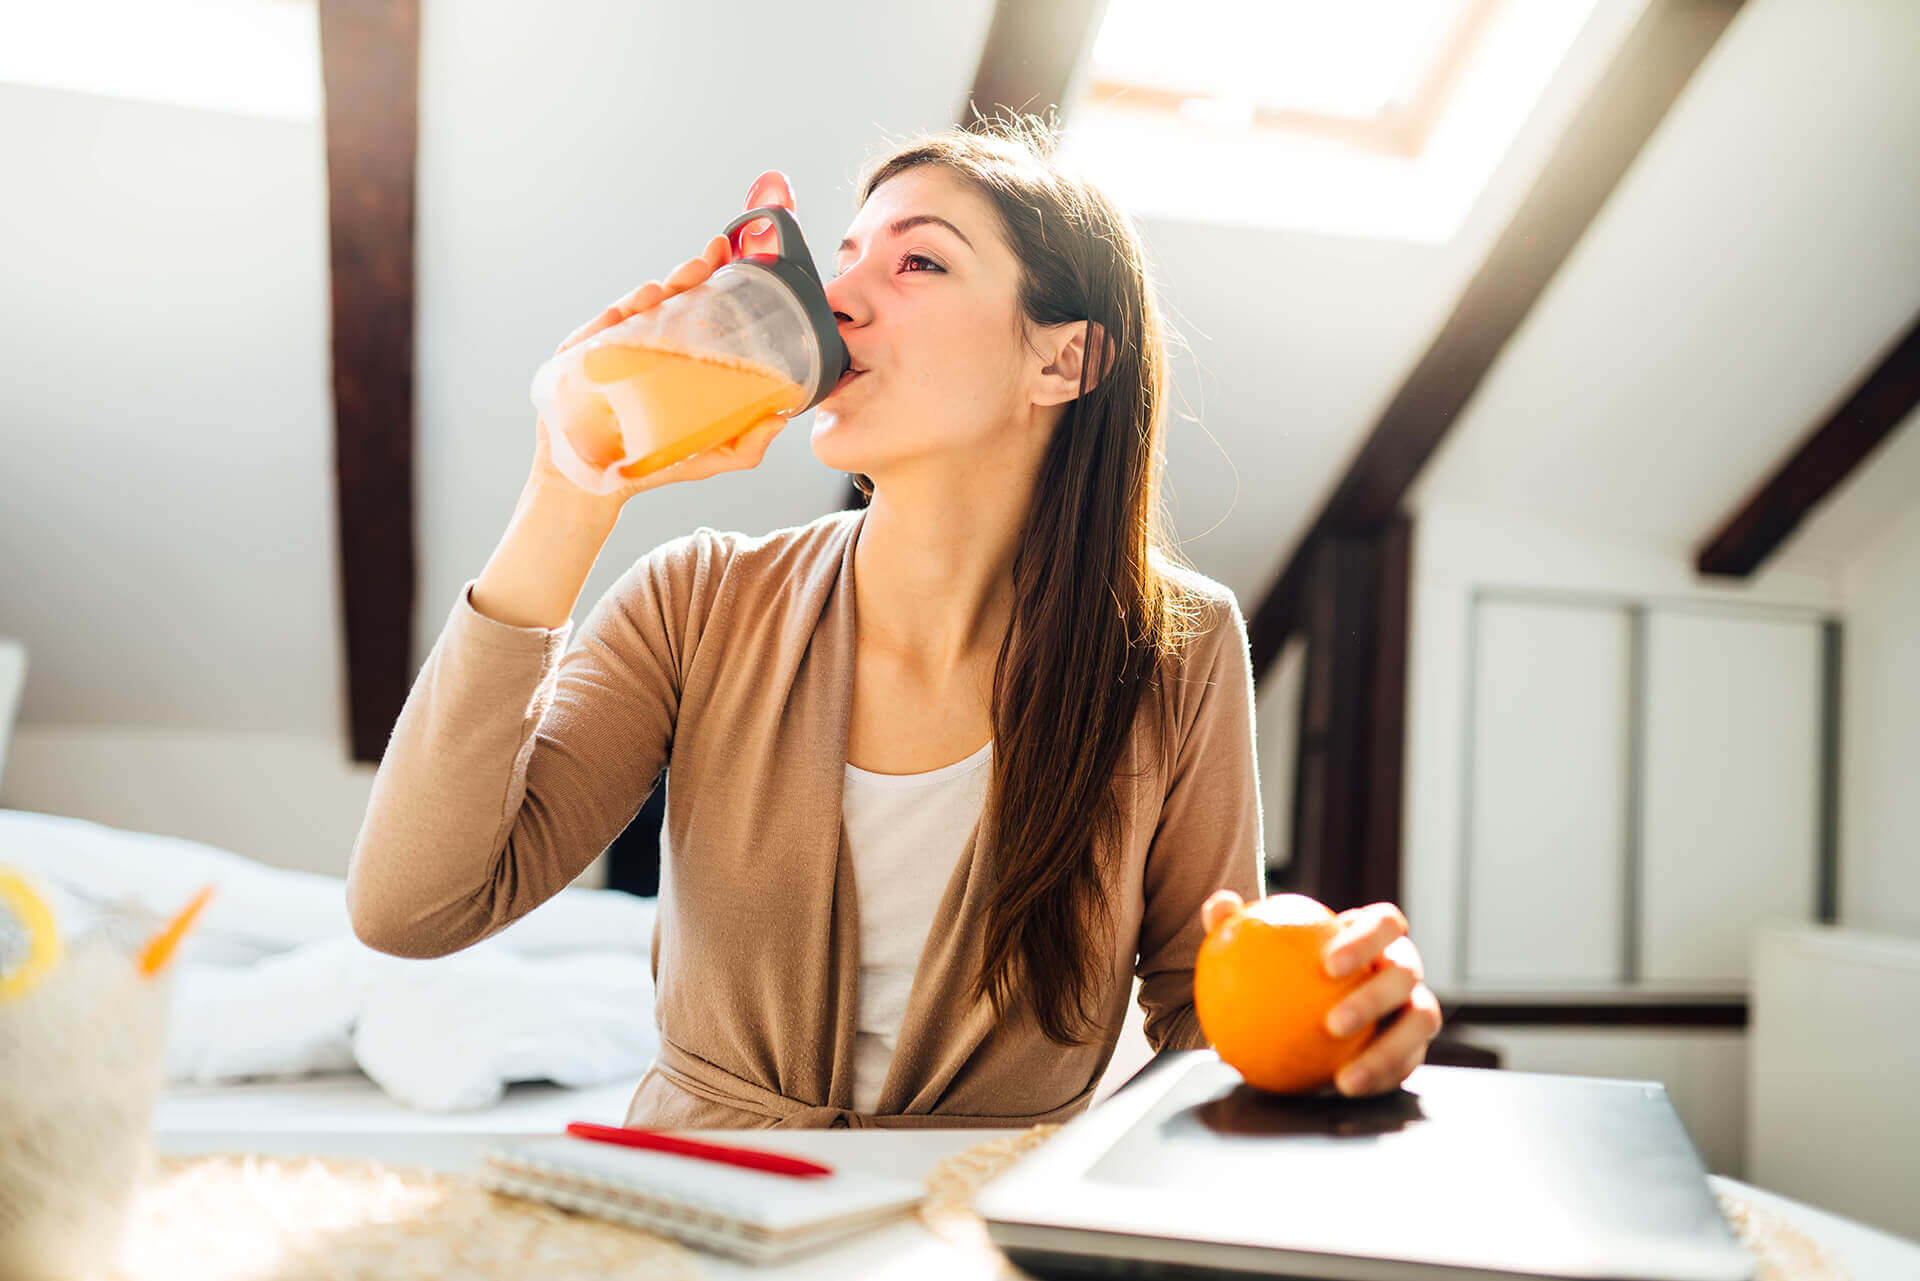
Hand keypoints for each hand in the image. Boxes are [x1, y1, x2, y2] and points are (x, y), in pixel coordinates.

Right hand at [531, 170, 798, 508]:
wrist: (593, 487)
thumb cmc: (648, 464)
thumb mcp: (706, 456)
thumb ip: (744, 445)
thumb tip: (779, 421)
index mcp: (671, 358)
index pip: (693, 310)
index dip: (712, 280)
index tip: (731, 254)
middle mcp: (641, 346)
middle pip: (666, 301)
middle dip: (688, 274)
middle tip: (710, 258)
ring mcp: (608, 351)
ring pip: (633, 310)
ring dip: (656, 290)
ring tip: (677, 279)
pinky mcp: (578, 364)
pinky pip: (597, 332)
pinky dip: (616, 316)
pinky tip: (636, 306)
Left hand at [1200, 891, 1442, 1097]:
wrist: (1303, 1014)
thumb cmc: (1283, 971)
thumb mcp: (1257, 948)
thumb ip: (1238, 925)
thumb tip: (1219, 907)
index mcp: (1374, 936)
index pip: (1383, 924)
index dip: (1366, 939)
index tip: (1327, 964)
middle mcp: (1401, 968)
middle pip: (1405, 973)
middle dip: (1375, 997)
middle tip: (1332, 1023)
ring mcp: (1413, 1007)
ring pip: (1420, 1022)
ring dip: (1387, 1050)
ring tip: (1346, 1076)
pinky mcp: (1414, 1046)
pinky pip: (1405, 1064)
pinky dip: (1379, 1077)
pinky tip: (1344, 1089)